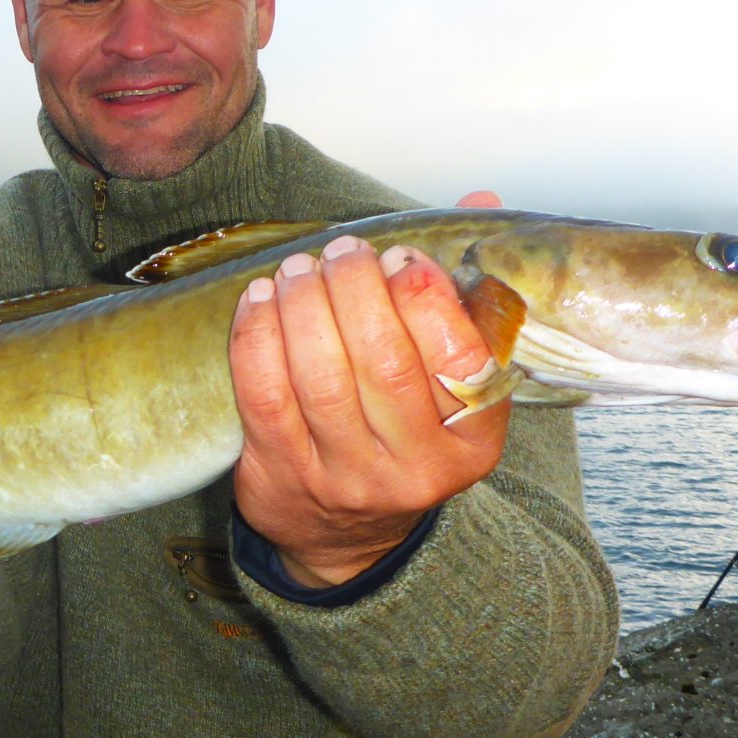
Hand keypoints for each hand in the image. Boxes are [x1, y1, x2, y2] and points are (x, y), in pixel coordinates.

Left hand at [227, 191, 509, 587]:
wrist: (348, 536)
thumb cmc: (404, 432)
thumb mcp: (452, 379)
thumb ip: (464, 292)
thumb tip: (480, 201)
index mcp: (474, 439)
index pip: (459, 359)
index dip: (425, 296)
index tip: (400, 258)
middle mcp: (416, 467)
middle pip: (384, 362)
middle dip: (356, 290)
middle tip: (342, 253)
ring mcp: (347, 477)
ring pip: (320, 377)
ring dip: (303, 306)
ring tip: (299, 269)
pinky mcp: (284, 476)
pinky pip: (264, 395)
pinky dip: (257, 337)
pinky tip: (259, 300)